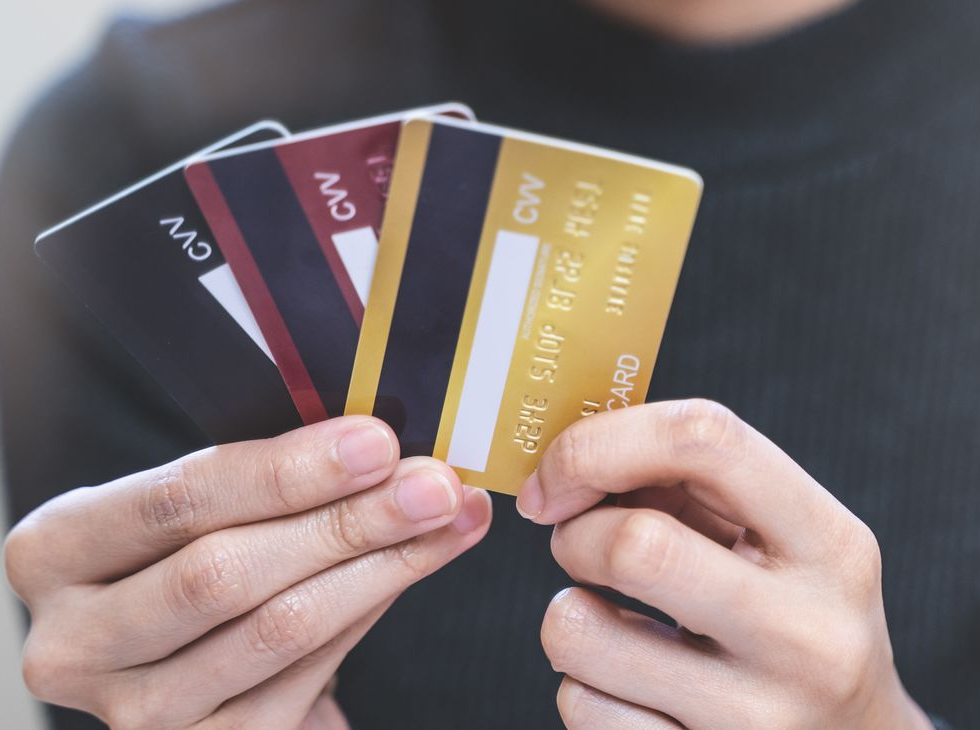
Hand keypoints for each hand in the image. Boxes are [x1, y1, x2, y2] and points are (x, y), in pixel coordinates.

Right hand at [4, 416, 491, 728]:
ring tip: (446, 520)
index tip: (375, 443)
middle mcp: (77, 642)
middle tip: (432, 485)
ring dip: (381, 567)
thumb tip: (376, 449)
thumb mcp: (191, 507)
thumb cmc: (182, 550)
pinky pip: (307, 677)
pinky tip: (408, 570)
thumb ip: (265, 479)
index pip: (179, 500)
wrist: (167, 647)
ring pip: (278, 631)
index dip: (287, 471)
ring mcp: (137, 713)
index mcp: (57, 550)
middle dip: (348, 521)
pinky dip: (369, 614)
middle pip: (226, 573)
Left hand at [517, 400, 930, 729]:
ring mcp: (758, 719)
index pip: (704, 440)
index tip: (557, 473)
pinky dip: (582, 684)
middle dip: (575, 535)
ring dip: (569, 613)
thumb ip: (689, 485)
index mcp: (831, 545)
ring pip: (579, 630)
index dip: (601, 443)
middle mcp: (807, 634)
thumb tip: (568, 464)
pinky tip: (630, 685)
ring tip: (611, 621)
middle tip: (577, 545)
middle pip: (636, 545)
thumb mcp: (778, 539)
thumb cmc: (791, 618)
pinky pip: (581, 706)